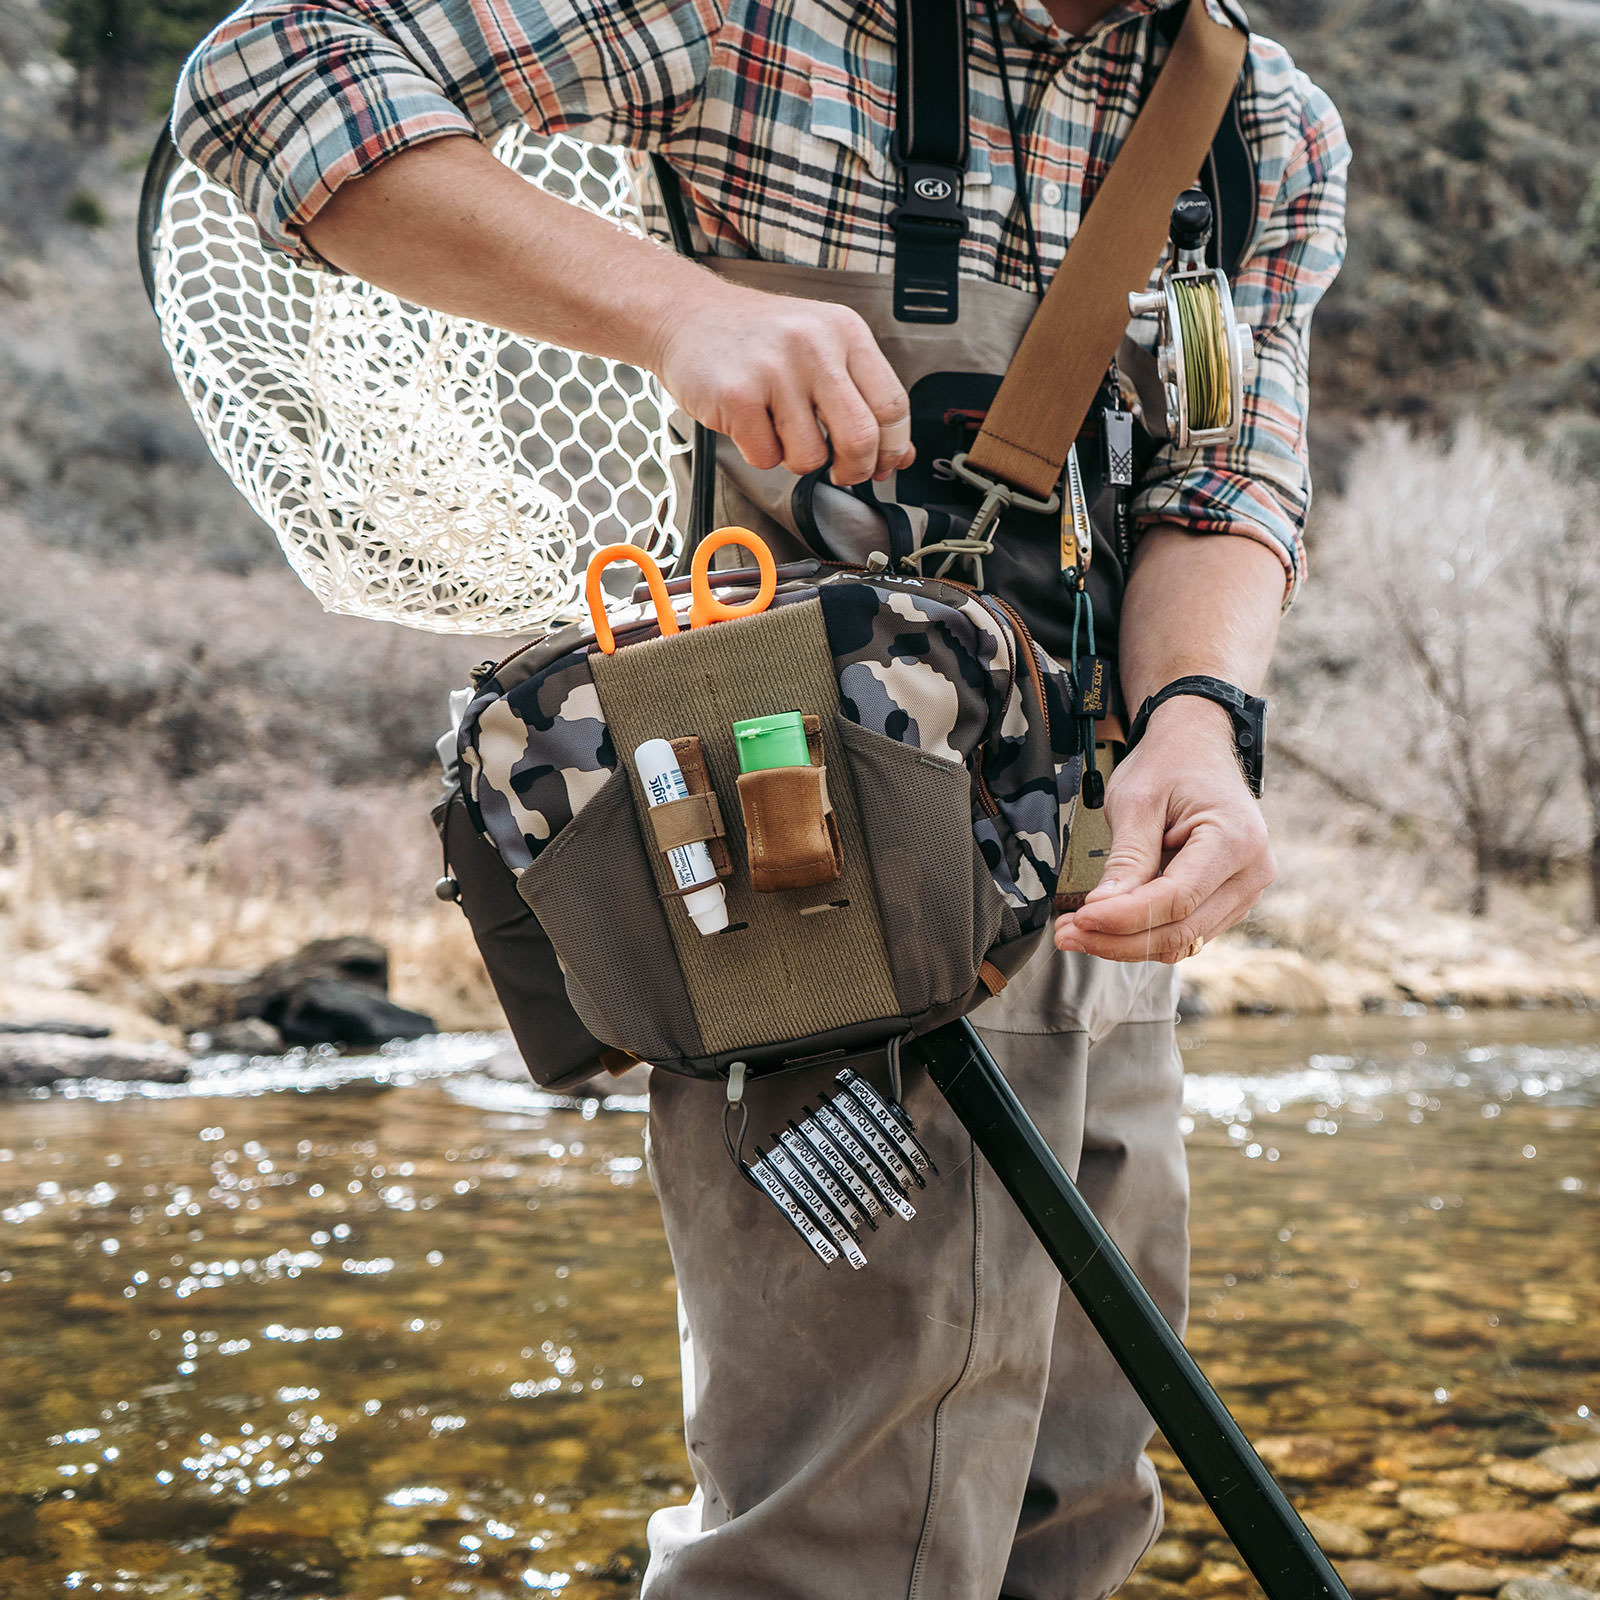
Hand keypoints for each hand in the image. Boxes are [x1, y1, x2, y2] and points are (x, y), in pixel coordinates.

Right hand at [650, 277, 913, 486]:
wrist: (686, 315)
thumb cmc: (756, 338)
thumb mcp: (820, 348)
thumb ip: (861, 395)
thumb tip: (898, 455)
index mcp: (845, 331)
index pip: (892, 405)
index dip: (892, 448)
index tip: (881, 465)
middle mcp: (814, 345)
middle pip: (860, 437)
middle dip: (854, 469)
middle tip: (840, 472)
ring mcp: (774, 369)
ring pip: (810, 456)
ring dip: (797, 459)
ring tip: (779, 430)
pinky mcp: (737, 395)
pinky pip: (766, 458)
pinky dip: (760, 453)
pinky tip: (749, 424)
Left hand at [1053, 698, 1273, 962]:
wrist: (1196, 746)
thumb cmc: (1170, 764)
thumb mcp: (1137, 801)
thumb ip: (1126, 858)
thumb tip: (1102, 909)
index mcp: (1235, 839)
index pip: (1177, 898)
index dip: (1125, 917)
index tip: (1080, 919)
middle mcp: (1252, 871)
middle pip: (1182, 930)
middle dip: (1118, 939)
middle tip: (1066, 935)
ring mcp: (1245, 889)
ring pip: (1183, 940)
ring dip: (1126, 944)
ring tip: (1076, 932)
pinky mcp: (1228, 900)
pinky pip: (1185, 930)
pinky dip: (1143, 934)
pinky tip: (1105, 925)